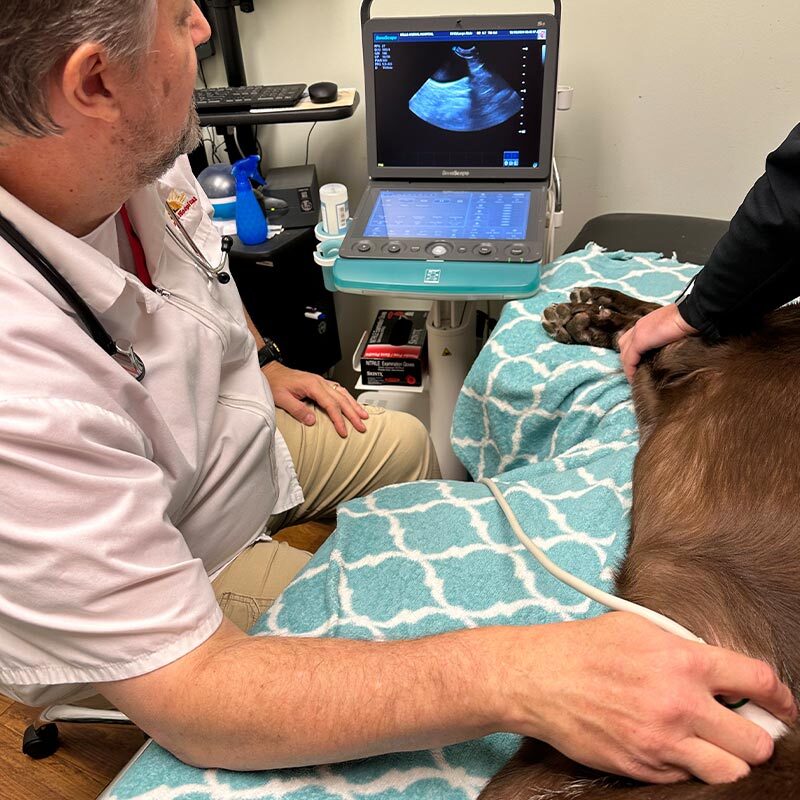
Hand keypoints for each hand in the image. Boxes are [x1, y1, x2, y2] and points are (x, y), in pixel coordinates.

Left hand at [263, 362, 368, 437]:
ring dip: (354, 405)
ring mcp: (321, 381)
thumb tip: (312, 421)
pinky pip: (338, 390)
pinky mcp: (319, 383)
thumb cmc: (275, 383)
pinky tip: (352, 403)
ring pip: (343, 393)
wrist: (270, 370)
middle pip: (342, 399)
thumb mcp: (282, 398)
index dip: (339, 419)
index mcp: (312, 385)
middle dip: (353, 414)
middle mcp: (320, 382)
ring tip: (363, 415)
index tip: (344, 431)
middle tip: (362, 426)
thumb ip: (297, 410)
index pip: (331, 405)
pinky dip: (347, 398)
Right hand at [496, 613, 796, 784]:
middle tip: (743, 728)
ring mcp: (662, 742)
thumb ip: (684, 646)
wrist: (540, 679)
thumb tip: (720, 668)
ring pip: (731, 772)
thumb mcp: (638, 626)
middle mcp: (679, 704)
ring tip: (714, 744)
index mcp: (682, 661)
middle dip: (756, 736)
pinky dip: (686, 765)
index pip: (758, 682)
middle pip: (756, 742)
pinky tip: (669, 744)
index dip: (782, 697)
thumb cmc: (585, 647)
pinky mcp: (643, 767)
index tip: (784, 705)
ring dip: (729, 760)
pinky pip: (686, 777)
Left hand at [618, 304, 697, 381]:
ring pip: (624, 353)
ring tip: (634, 378)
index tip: (638, 365)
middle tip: (634, 373)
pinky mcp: (639, 340)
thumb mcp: (673, 330)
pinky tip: (634, 378)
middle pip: (624, 346)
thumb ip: (664, 338)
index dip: (632, 353)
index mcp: (646, 322)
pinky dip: (630, 370)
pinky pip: (629, 359)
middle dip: (627, 360)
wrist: (691, 314)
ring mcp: (637, 332)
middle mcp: (639, 326)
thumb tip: (666, 348)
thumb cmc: (688, 321)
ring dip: (628, 366)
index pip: (631, 339)